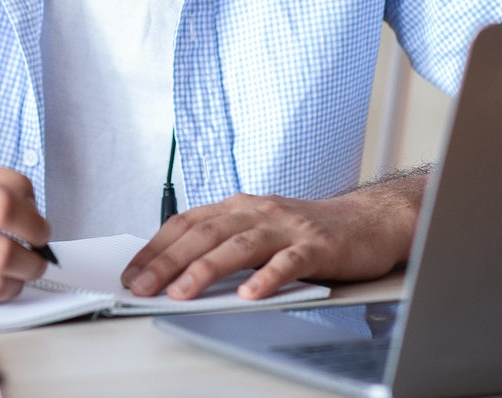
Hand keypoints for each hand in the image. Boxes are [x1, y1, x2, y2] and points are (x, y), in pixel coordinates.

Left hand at [120, 175, 424, 301]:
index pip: (188, 222)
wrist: (370, 221)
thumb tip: (177, 272)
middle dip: (168, 261)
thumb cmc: (310, 231)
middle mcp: (259, 211)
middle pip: (205, 233)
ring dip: (206, 269)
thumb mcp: (261, 230)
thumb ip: (226, 244)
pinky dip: (267, 277)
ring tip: (181, 292)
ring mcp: (288, 227)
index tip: (131, 272)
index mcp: (240, 206)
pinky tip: (250, 294)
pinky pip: (289, 262)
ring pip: (240, 244)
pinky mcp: (317, 245)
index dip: (156, 246)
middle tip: (141, 287)